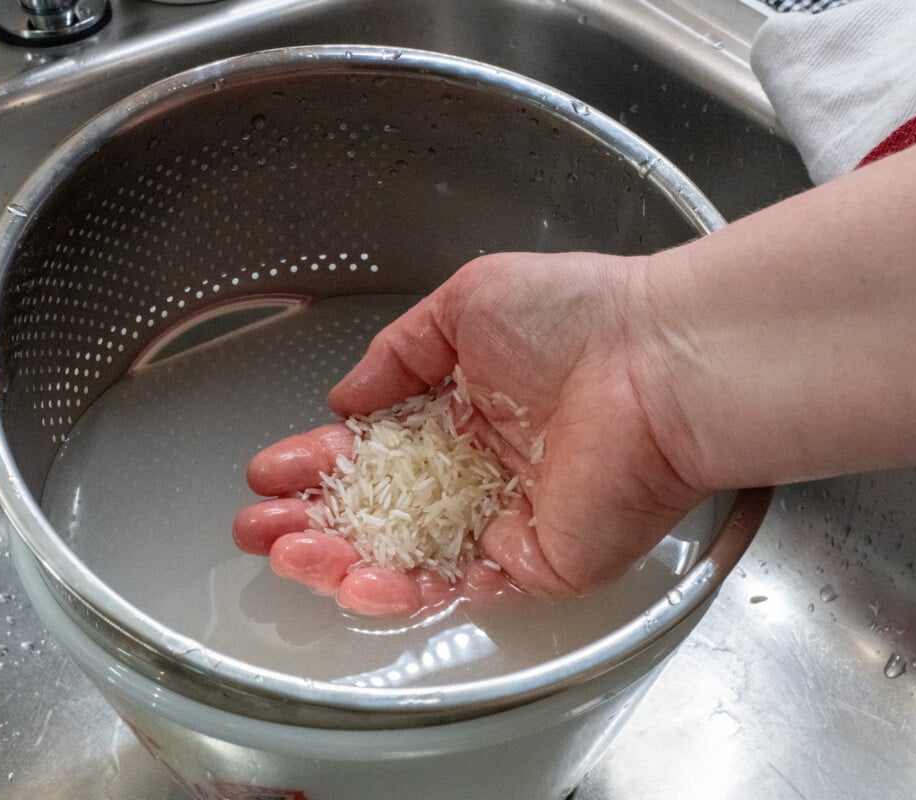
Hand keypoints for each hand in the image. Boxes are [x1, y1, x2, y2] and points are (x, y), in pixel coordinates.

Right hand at [233, 252, 708, 615]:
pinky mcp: (537, 560)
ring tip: (283, 553)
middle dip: (313, 518)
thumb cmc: (577, 316)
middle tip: (257, 526)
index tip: (270, 467)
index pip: (376, 446)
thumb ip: (397, 353)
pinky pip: (458, 585)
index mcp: (467, 407)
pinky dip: (400, 588)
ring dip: (340, 559)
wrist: (659, 360)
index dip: (319, 460)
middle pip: (381, 509)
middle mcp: (482, 467)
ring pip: (408, 555)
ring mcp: (507, 519)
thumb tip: (345, 397)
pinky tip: (348, 577)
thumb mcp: (466, 303)